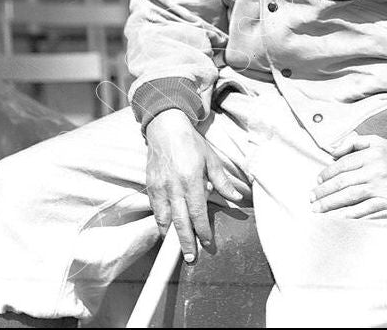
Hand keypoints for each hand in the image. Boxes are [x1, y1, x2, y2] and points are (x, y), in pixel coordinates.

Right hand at [145, 109, 243, 260]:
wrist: (166, 129)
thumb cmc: (191, 144)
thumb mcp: (211, 159)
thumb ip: (222, 182)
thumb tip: (236, 199)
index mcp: (191, 179)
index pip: (198, 212)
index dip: (202, 230)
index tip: (207, 242)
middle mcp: (174, 186)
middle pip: (180, 221)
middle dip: (186, 242)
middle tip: (190, 259)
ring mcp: (160, 187)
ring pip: (164, 219)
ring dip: (171, 237)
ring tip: (177, 251)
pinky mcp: (150, 187)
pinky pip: (155, 210)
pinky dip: (161, 223)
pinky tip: (167, 231)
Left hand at [310, 134, 386, 217]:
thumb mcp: (376, 140)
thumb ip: (353, 141)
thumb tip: (333, 150)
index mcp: (369, 155)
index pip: (342, 165)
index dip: (327, 173)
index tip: (318, 181)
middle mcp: (372, 171)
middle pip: (342, 182)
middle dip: (324, 191)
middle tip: (311, 198)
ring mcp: (379, 188)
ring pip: (350, 197)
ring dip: (331, 204)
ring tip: (317, 209)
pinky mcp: (386, 203)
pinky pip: (364, 210)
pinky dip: (349, 215)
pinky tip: (337, 219)